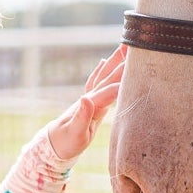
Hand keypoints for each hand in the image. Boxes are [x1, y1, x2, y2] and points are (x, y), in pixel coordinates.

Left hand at [46, 47, 125, 164]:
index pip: (109, 90)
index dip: (124, 81)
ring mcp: (90, 99)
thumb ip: (81, 117)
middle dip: (121, 62)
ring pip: (103, 76)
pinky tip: (104, 62)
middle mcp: (90, 98)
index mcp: (90, 105)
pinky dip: (102, 71)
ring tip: (123, 46)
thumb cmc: (66, 143)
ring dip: (113, 61)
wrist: (53, 147)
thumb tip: (86, 99)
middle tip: (134, 45)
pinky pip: (98, 82)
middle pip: (108, 77)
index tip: (140, 71)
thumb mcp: (75, 134)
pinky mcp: (90, 103)